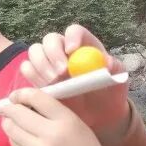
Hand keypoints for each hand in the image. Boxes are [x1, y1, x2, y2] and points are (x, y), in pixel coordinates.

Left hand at [0, 88, 117, 145]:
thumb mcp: (80, 129)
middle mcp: (50, 134)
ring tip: (11, 123)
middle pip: (17, 113)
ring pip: (11, 129)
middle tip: (7, 109)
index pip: (36, 97)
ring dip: (8, 123)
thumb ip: (56, 115)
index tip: (15, 96)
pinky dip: (14, 140)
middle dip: (9, 108)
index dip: (21, 94)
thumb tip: (30, 105)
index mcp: (67, 121)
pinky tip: (20, 140)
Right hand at [23, 25, 129, 142]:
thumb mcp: (118, 80)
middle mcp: (63, 49)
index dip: (71, 37)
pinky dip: (33, 77)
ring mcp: (48, 62)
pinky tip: (46, 89)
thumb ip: (115, 68)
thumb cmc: (110, 93)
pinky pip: (26, 68)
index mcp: (84, 44)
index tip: (72, 51)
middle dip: (52, 54)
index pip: (74, 31)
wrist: (98, 114)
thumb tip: (106, 61)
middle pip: (50, 39)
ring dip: (41, 66)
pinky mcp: (37, 76)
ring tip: (55, 84)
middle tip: (61, 73)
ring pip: (34, 51)